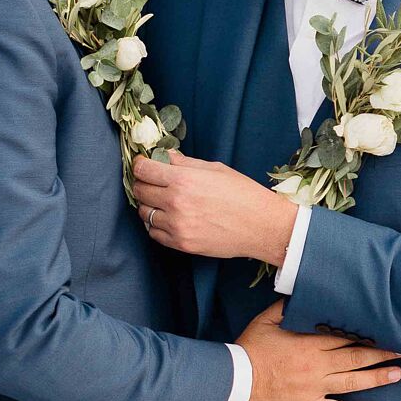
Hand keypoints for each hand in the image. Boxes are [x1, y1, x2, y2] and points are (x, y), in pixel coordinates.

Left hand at [133, 154, 297, 264]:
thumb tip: (165, 156)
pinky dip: (156, 224)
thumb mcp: (214, 169)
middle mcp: (175, 203)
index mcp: (183, 180)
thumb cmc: (242, 193)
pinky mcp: (181, 244)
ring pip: (144, 213)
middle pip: (139, 191)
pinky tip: (168, 217)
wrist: (260, 225)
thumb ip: (185, 163)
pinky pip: (154, 233)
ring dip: (148, 205)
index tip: (143, 164)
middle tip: (151, 181)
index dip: (140, 165)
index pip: (143, 170)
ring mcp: (177, 225)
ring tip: (161, 200)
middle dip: (142, 183)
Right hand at [237, 300, 400, 400]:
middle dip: (381, 353)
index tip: (386, 330)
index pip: (345, 336)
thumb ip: (286, 308)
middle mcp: (317, 364)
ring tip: (397, 374)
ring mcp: (314, 387)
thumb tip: (301, 294)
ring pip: (352, 382)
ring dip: (376, 378)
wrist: (235, 383)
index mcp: (309, 342)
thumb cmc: (249, 350)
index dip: (367, 334)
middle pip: (355, 357)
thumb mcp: (265, 321)